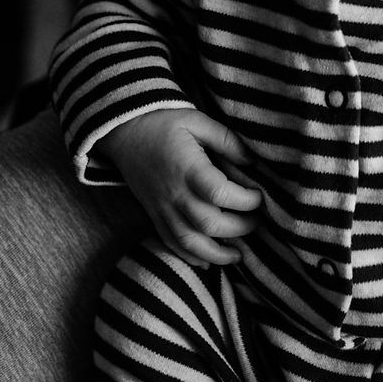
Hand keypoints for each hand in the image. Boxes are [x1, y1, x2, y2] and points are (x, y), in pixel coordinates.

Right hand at [101, 109, 262, 266]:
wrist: (123, 131)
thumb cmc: (163, 123)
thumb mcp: (197, 120)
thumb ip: (226, 140)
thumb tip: (252, 161)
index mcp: (188, 168)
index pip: (220, 194)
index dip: (245, 200)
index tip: (259, 197)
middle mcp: (174, 193)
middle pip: (208, 224)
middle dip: (239, 228)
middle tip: (256, 222)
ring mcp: (162, 208)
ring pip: (189, 242)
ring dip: (217, 254)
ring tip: (238, 256)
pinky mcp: (154, 215)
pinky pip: (170, 243)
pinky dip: (190, 257)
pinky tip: (209, 261)